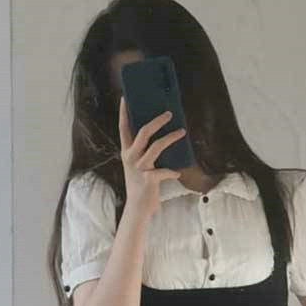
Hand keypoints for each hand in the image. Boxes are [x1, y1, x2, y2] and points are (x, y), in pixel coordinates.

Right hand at [118, 97, 186, 217]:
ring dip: (171, 138)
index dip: (123, 112)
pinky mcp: (149, 179)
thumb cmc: (141, 184)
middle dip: (157, 120)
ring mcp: (140, 168)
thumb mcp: (139, 165)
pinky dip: (172, 172)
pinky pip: (165, 171)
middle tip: (169, 113)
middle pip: (143, 132)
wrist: (137, 208)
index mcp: (127, 152)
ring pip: (157, 146)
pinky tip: (178, 173)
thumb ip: (144, 151)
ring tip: (182, 132)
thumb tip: (160, 135)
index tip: (125, 97)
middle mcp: (131, 157)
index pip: (123, 128)